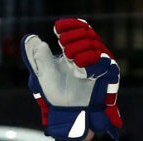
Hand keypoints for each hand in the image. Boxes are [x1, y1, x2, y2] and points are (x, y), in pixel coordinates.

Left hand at [21, 18, 121, 140]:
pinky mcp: (108, 77)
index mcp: (74, 51)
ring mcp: (99, 66)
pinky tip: (81, 68)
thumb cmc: (55, 94)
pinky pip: (106, 63)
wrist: (68, 112)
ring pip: (97, 46)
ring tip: (71, 58)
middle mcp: (88, 55)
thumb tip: (35, 39)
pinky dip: (93, 63)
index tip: (57, 30)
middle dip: (74, 37)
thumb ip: (39, 56)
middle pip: (88, 34)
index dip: (70, 25)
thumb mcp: (43, 74)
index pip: (79, 28)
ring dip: (82, 48)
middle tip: (63, 46)